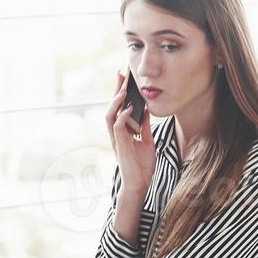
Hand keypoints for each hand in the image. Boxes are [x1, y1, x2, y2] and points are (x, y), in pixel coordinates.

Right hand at [107, 72, 153, 197]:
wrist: (141, 183)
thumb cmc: (142, 165)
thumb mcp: (147, 140)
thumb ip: (144, 126)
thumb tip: (146, 109)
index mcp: (122, 131)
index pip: (118, 107)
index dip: (120, 92)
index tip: (124, 77)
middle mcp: (116, 133)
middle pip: (112, 107)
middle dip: (116, 90)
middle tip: (121, 74)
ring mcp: (117, 139)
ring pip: (110, 116)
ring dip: (116, 102)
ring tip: (124, 89)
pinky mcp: (120, 146)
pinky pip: (118, 128)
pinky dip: (122, 116)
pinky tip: (129, 108)